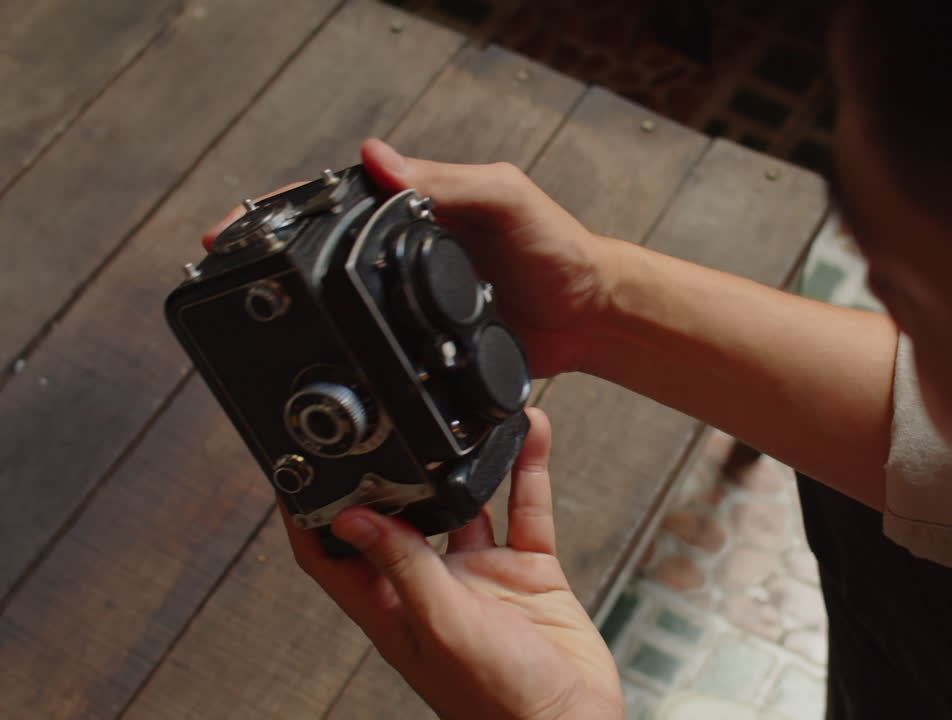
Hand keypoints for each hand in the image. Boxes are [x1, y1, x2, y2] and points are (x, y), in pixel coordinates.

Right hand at [202, 140, 619, 377]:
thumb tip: (376, 158)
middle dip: (271, 264)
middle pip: (323, 255)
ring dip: (299, 313)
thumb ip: (447, 183)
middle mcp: (403, 251)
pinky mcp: (422, 344)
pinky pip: (373, 347)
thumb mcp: (505, 200)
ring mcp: (408, 299)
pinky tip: (317, 362)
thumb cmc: (555, 247)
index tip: (235, 230)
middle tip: (226, 278)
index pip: (335, 201)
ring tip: (251, 323)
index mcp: (416, 205)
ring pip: (339, 305)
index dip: (282, 214)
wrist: (590, 315)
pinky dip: (342, 351)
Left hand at [285, 408, 623, 719]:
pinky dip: (528, 470)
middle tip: (392, 422)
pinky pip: (526, 510)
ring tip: (467, 419)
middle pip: (402, 517)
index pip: (333, 554)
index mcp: (393, 609)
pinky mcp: (527, 572)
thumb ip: (402, 567)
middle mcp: (432, 588)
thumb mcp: (441, 626)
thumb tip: (349, 518)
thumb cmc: (499, 704)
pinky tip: (529, 436)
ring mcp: (481, 577)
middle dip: (398, 471)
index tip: (297, 469)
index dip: (310, 513)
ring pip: (469, 502)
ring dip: (470, 463)